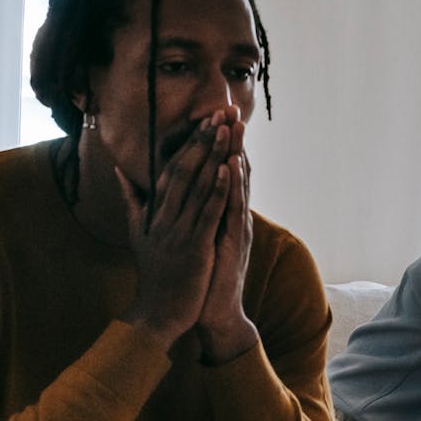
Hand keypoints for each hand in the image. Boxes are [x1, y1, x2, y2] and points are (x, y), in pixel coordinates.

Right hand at [118, 115, 230, 345]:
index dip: (189, 143)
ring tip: (227, 129)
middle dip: (203, 140)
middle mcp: (163, 216)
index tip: (204, 120)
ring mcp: (177, 231)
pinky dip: (219, 190)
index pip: (171, 168)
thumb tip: (119, 171)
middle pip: (185, 170)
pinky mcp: (193, 247)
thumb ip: (131, 200)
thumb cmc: (153, 273)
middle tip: (219, 113)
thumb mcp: (136, 232)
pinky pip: (207, 213)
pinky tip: (229, 169)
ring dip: (214, 156)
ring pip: (198, 186)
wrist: (156, 313)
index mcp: (153, 211)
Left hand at [197, 107, 257, 362]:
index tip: (215, 116)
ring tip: (235, 126)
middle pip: (233, 171)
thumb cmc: (203, 275)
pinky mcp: (233, 242)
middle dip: (232, 139)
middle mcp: (232, 216)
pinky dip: (233, 186)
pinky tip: (232, 165)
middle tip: (231, 109)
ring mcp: (235, 227)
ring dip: (236, 153)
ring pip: (237, 185)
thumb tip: (184, 192)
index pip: (222, 171)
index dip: (220, 144)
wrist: (213, 312)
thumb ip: (193, 214)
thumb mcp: (196, 238)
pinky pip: (234, 209)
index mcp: (220, 213)